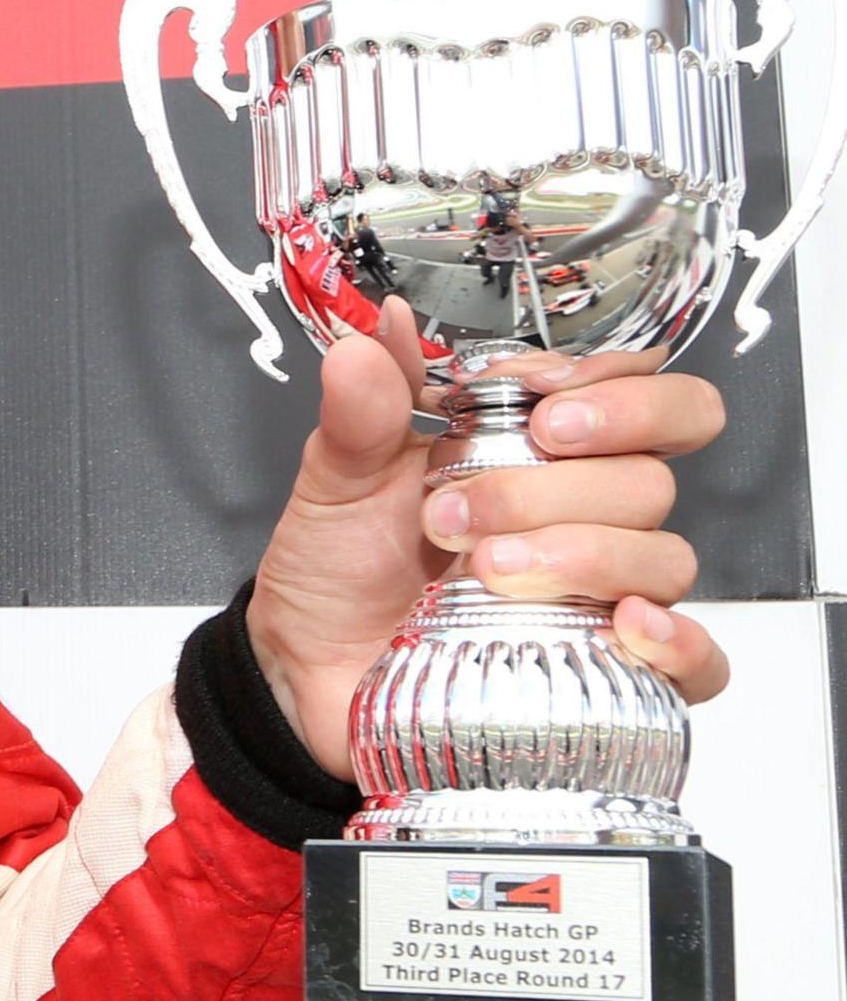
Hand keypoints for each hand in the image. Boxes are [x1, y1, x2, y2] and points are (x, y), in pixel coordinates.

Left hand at [246, 303, 729, 779]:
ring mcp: (601, 596)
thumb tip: (380, 327)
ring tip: (483, 569)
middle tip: (461, 508)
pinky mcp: (605, 674)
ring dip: (581, 554)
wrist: (304, 667)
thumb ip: (363, 407)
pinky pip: (696, 663)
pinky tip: (625, 627)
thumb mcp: (337, 479)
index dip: (611, 388)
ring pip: (664, 559)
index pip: (647, 395)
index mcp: (542, 454)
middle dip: (554, 485)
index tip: (534, 396)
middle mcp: (586, 519)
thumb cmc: (337, 567)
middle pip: (648, 479)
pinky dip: (679, 643)